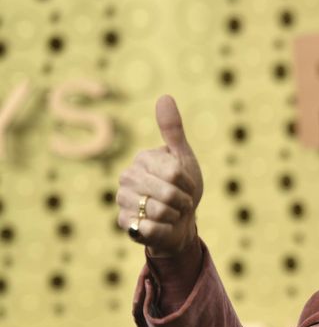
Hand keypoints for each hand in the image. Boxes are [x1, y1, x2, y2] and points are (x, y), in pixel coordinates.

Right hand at [116, 95, 203, 256]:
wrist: (180, 222)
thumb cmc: (183, 189)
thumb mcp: (183, 158)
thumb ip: (173, 130)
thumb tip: (164, 97)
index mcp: (142, 159)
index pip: (174, 172)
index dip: (188, 183)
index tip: (186, 185)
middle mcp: (127, 177)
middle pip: (167, 193)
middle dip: (183, 201)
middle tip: (181, 202)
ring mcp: (122, 200)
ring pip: (160, 211)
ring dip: (175, 216)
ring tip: (171, 213)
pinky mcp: (125, 223)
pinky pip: (151, 228)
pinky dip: (164, 229)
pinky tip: (160, 226)